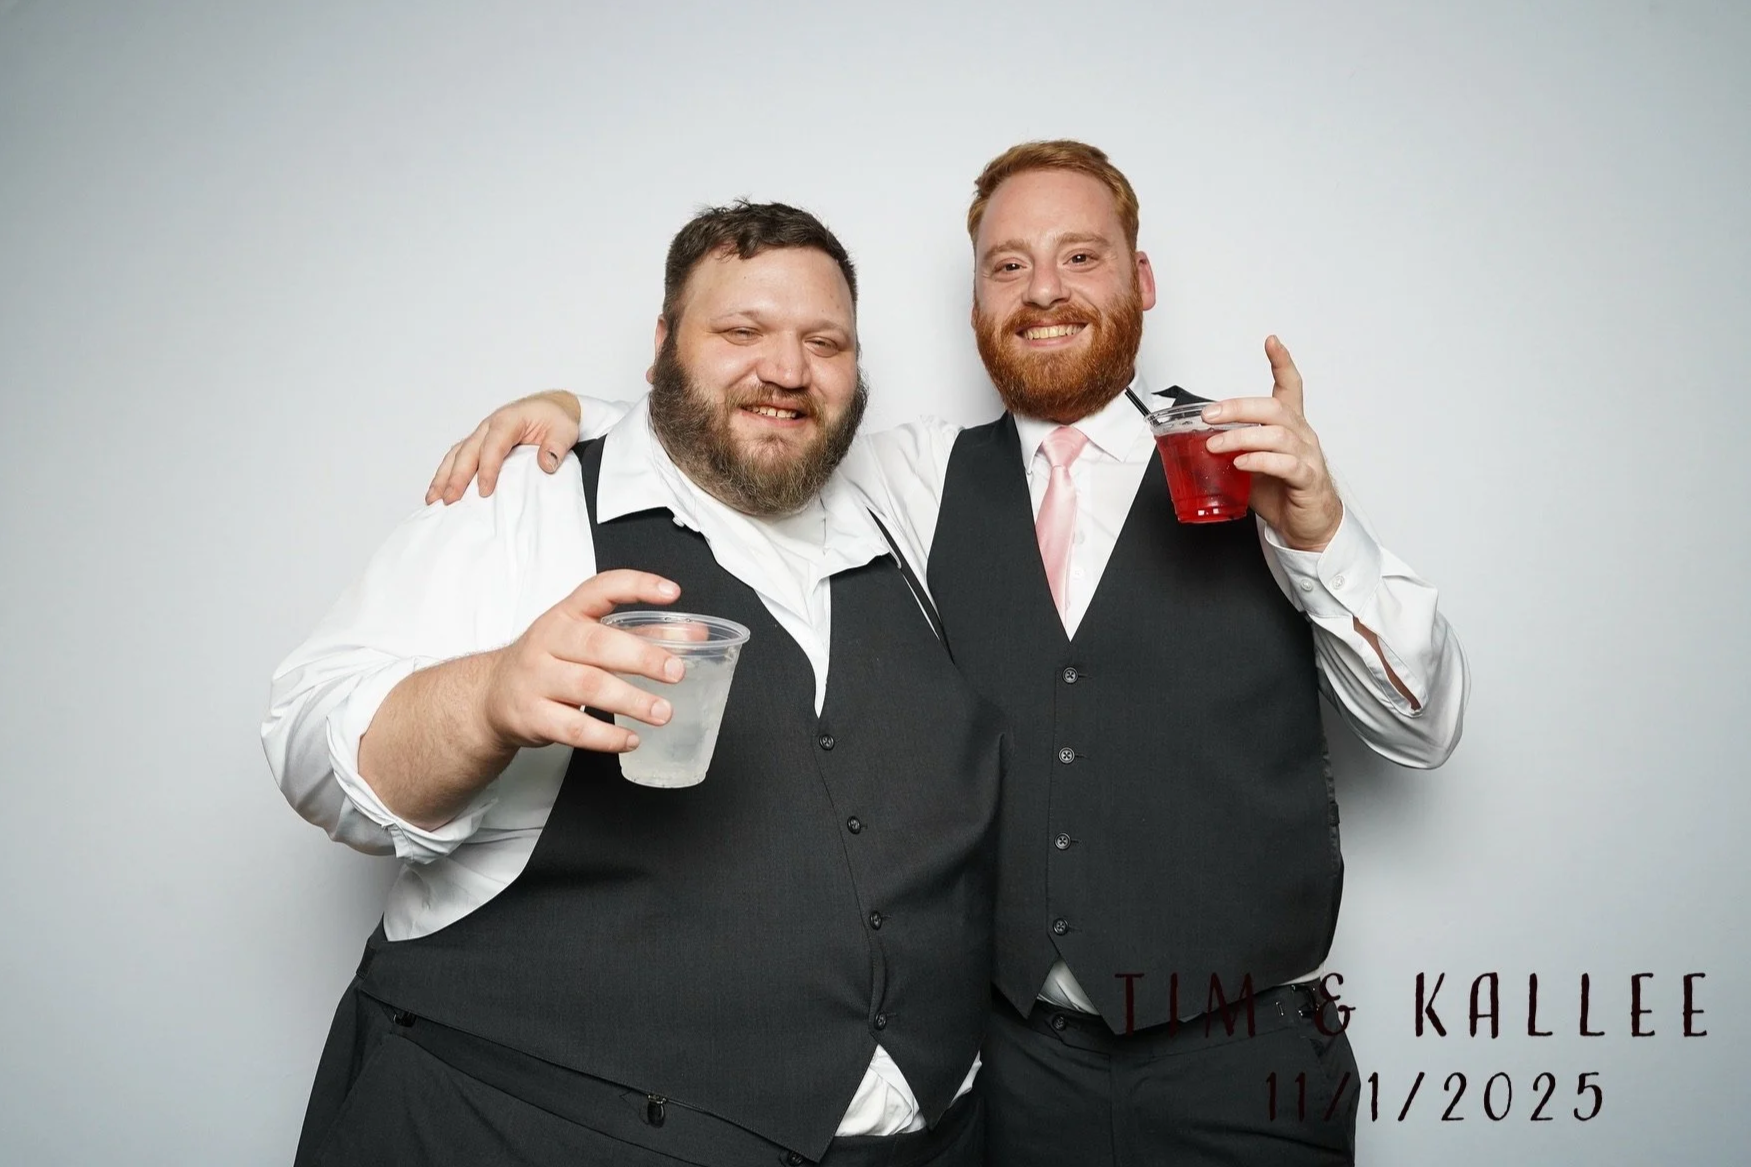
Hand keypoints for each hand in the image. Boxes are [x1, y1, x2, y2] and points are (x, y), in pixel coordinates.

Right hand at [427, 390, 582, 505]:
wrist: (551, 407)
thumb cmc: (555, 417)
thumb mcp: (564, 429)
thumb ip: (556, 446)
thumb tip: (546, 464)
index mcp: (508, 420)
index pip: (493, 446)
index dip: (487, 469)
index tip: (484, 491)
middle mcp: (489, 426)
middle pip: (468, 452)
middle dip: (456, 477)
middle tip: (450, 500)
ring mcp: (481, 435)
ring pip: (456, 455)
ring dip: (443, 477)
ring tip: (434, 499)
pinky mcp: (479, 443)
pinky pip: (458, 457)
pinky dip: (446, 474)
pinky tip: (439, 491)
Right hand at [481, 570, 685, 753]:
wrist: (491, 695)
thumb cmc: (552, 661)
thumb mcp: (588, 639)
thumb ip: (641, 634)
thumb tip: (694, 634)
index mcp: (567, 614)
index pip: (601, 589)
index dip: (636, 586)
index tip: (672, 593)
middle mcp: (548, 641)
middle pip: (596, 644)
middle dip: (641, 657)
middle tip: (677, 671)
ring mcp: (536, 678)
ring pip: (586, 686)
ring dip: (630, 701)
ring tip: (663, 712)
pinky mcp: (531, 715)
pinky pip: (572, 727)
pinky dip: (605, 737)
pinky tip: (631, 740)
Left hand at [1202, 335, 1342, 551]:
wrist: (1309, 525)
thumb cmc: (1281, 492)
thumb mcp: (1250, 464)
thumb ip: (1230, 450)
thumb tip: (1192, 444)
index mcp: (1290, 426)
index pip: (1291, 386)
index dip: (1282, 362)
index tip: (1272, 341)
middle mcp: (1302, 436)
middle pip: (1274, 408)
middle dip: (1238, 407)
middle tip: (1209, 415)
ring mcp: (1307, 457)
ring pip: (1277, 435)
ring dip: (1241, 437)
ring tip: (1216, 445)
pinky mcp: (1307, 480)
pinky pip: (1286, 464)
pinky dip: (1260, 461)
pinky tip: (1241, 463)